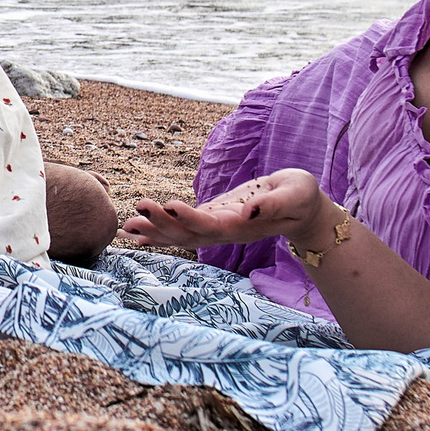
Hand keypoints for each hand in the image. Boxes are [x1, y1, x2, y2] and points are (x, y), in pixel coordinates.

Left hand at [122, 168, 326, 248]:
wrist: (302, 208)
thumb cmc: (300, 198)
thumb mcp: (294, 196)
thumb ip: (274, 204)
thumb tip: (251, 209)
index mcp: (243, 226)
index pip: (212, 225)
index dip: (190, 218)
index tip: (169, 205)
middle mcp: (225, 232)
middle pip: (189, 234)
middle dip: (161, 224)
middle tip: (135, 214)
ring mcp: (217, 228)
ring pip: (181, 234)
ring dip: (154, 230)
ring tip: (127, 224)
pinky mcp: (212, 218)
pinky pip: (182, 227)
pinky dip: (158, 228)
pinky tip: (137, 228)